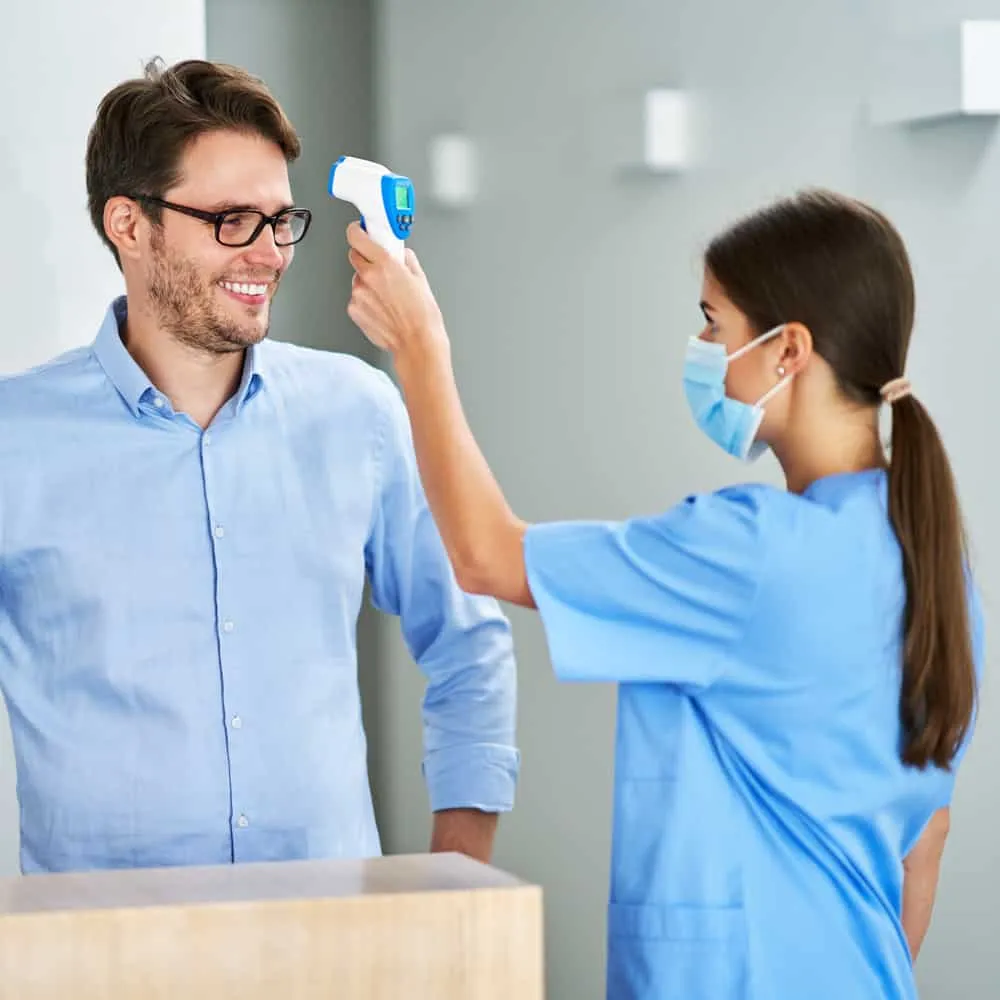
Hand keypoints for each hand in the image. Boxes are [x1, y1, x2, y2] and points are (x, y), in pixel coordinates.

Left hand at [346, 222, 447, 358]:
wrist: (417, 343)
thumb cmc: (422, 316)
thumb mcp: (420, 280)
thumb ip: (406, 261)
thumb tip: (401, 256)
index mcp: (384, 264)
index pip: (357, 236)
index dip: (357, 231)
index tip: (360, 230)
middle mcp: (368, 277)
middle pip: (354, 256)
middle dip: (366, 258)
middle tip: (380, 267)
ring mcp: (358, 295)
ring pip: (357, 279)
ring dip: (368, 283)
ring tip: (387, 297)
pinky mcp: (354, 310)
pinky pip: (356, 298)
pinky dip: (366, 301)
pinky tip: (382, 309)